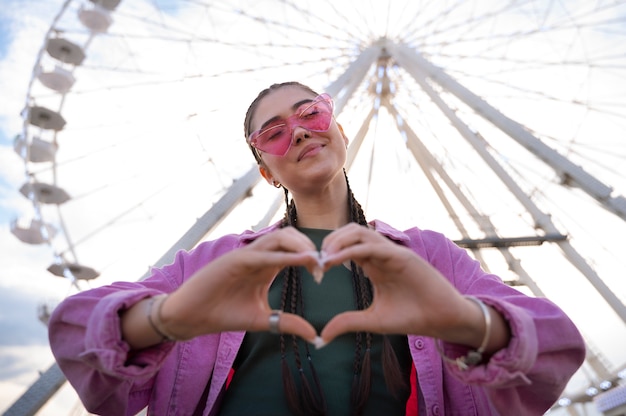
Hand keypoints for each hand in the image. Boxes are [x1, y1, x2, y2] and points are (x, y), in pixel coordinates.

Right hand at [160, 227, 322, 342]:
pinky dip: (283, 256)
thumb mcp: (263, 320)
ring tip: (315, 260)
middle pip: (290, 236)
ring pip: (279, 237)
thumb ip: (288, 323)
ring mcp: (246, 255)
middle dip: (309, 246)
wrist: (192, 317)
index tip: (323, 273)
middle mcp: (258, 255)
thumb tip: (315, 336)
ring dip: (300, 245)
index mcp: (266, 265)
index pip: (294, 249)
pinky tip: (300, 261)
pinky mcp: (235, 260)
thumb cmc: (224, 314)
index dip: (311, 256)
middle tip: (323, 265)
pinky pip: (263, 254)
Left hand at [317, 223, 485, 347]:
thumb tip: (322, 336)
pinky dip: (351, 250)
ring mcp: (392, 252)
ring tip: (324, 258)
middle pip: (350, 232)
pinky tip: (336, 261)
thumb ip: (348, 322)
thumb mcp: (373, 321)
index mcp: (374, 264)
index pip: (347, 246)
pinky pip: (372, 246)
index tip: (316, 271)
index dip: (328, 253)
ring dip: (338, 241)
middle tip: (316, 260)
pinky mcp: (402, 256)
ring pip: (360, 232)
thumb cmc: (412, 317)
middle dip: (330, 241)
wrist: (442, 320)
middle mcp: (382, 254)